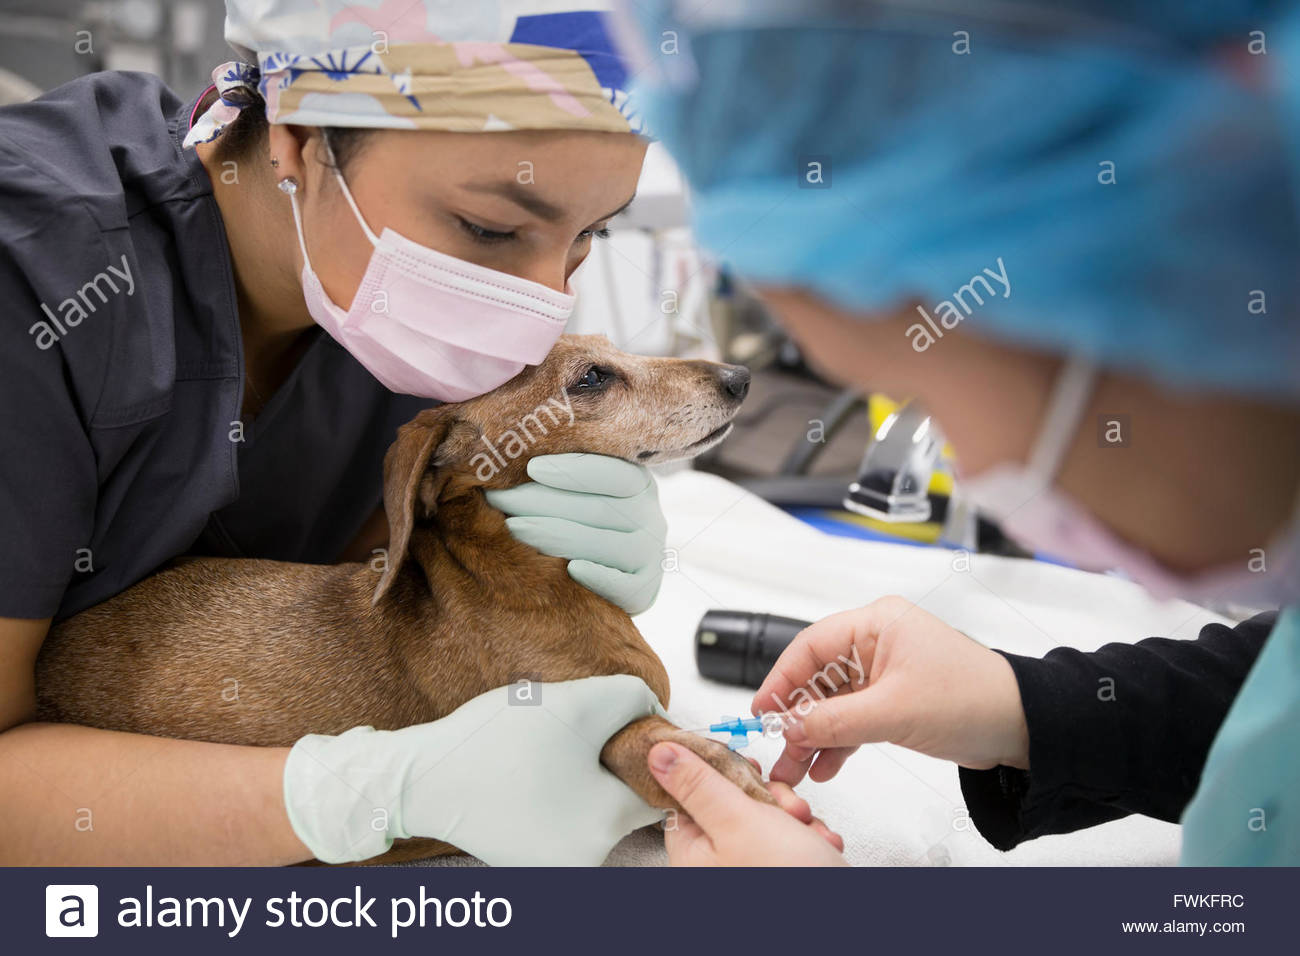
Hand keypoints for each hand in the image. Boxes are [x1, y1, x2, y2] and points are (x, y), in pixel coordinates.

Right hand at [283, 675, 663, 864]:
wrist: (423, 778)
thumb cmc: (494, 744)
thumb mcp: (574, 703)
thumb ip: (628, 700)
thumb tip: (654, 712)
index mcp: (605, 825)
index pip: (654, 785)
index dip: (644, 747)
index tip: (621, 724)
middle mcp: (588, 857)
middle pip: (622, 798)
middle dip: (606, 760)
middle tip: (575, 729)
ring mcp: (557, 863)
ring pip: (591, 805)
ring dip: (580, 774)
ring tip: (547, 747)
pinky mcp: (529, 858)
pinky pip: (562, 818)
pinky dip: (555, 792)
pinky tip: (529, 769)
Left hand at [485, 454, 666, 614]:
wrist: (615, 576)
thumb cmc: (585, 522)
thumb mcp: (586, 493)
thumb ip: (562, 476)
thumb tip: (507, 462)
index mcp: (639, 484)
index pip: (612, 472)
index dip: (572, 470)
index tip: (531, 467)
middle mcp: (651, 517)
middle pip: (597, 508)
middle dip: (542, 502)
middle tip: (499, 498)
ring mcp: (650, 555)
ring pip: (603, 543)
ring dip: (556, 535)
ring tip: (513, 528)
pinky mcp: (644, 590)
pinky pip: (623, 584)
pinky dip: (599, 576)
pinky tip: (570, 569)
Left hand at [647, 741, 845, 864]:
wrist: (842, 920)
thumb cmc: (788, 880)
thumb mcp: (738, 819)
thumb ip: (697, 783)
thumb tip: (660, 755)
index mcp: (692, 855)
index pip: (689, 795)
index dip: (718, 772)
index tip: (742, 765)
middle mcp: (717, 867)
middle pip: (731, 803)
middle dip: (767, 797)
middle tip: (782, 807)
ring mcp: (748, 870)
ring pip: (765, 818)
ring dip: (793, 817)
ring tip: (805, 830)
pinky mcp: (778, 872)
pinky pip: (787, 839)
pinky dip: (806, 838)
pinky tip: (817, 846)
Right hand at [753, 596, 1029, 785]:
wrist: (1022, 726)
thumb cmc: (973, 699)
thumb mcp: (893, 711)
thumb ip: (835, 721)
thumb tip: (790, 728)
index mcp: (877, 623)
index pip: (810, 646)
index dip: (781, 679)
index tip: (762, 711)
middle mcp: (877, 642)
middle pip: (817, 677)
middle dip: (796, 716)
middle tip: (778, 748)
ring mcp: (884, 673)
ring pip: (831, 703)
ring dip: (813, 736)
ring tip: (796, 768)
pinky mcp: (892, 700)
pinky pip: (851, 719)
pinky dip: (837, 742)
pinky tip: (824, 765)